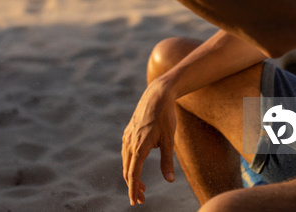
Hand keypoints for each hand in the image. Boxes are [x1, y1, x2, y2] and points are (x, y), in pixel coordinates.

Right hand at [122, 80, 175, 205]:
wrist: (157, 94)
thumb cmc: (165, 116)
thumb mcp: (169, 139)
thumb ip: (168, 161)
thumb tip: (170, 180)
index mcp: (139, 147)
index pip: (133, 174)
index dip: (133, 190)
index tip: (135, 202)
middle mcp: (130, 142)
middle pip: (127, 171)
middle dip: (133, 186)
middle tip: (142, 199)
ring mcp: (127, 136)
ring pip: (126, 162)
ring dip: (131, 175)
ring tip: (142, 186)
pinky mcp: (129, 131)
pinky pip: (126, 152)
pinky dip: (130, 163)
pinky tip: (138, 165)